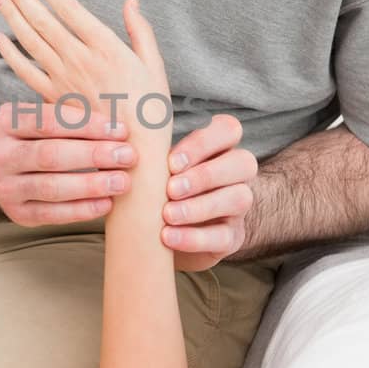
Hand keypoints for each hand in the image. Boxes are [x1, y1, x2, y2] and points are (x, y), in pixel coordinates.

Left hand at [0, 0, 170, 225]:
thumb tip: (131, 1)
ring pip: (30, 42)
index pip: (69, 9)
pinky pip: (26, 73)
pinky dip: (10, 54)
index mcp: (106, 48)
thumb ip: (141, 32)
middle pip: (42, 21)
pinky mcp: (53, 100)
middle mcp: (80, 61)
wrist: (133, 158)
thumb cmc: (151, 112)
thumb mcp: (155, 68)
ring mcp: (63, 81)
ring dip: (12, 16)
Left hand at [160, 113, 258, 270]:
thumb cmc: (156, 191)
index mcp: (219, 149)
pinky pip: (224, 236)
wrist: (161, 237)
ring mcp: (238, 207)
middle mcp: (235, 174)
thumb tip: (125, 144)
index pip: (229, 130)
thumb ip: (148, 155)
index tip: (171, 162)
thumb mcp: (153, 169)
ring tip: (167, 215)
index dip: (204, 143)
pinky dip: (194, 237)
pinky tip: (168, 237)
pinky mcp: (231, 238)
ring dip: (200, 206)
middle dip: (205, 175)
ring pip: (239, 198)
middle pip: (243, 162)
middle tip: (170, 189)